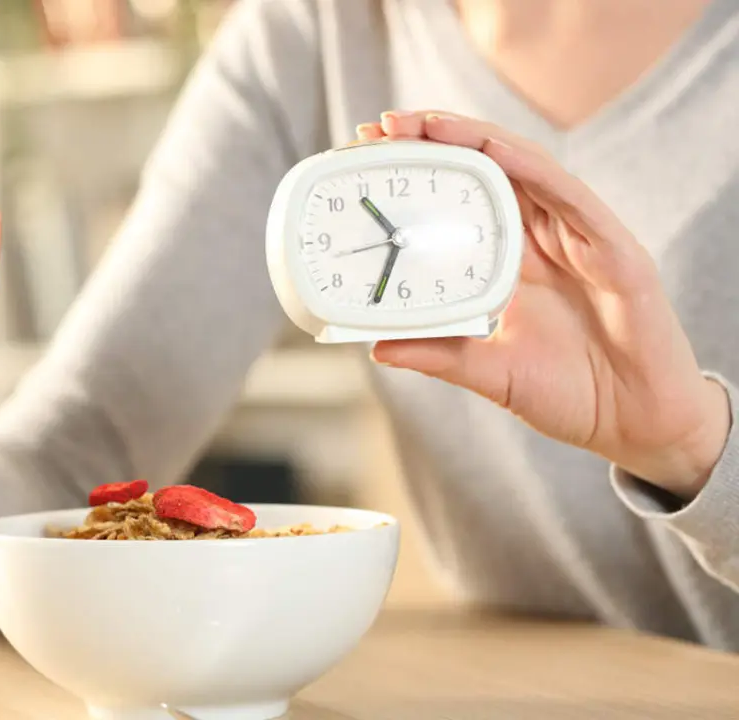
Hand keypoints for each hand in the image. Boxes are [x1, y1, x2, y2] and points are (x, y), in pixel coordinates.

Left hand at [359, 111, 729, 499]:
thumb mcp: (488, 372)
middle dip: (437, 139)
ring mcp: (580, 237)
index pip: (463, 196)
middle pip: (487, 168)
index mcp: (514, 259)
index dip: (422, 170)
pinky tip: (496, 149)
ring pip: (525, 167)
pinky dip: (531, 168)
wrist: (636, 424)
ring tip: (426, 124)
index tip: (369, 151)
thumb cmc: (571, 392)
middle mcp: (544, 238)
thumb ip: (438, 354)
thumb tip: (377, 346)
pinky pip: (571, 197)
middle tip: (382, 125)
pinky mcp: (615, 249)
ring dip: (475, 139)